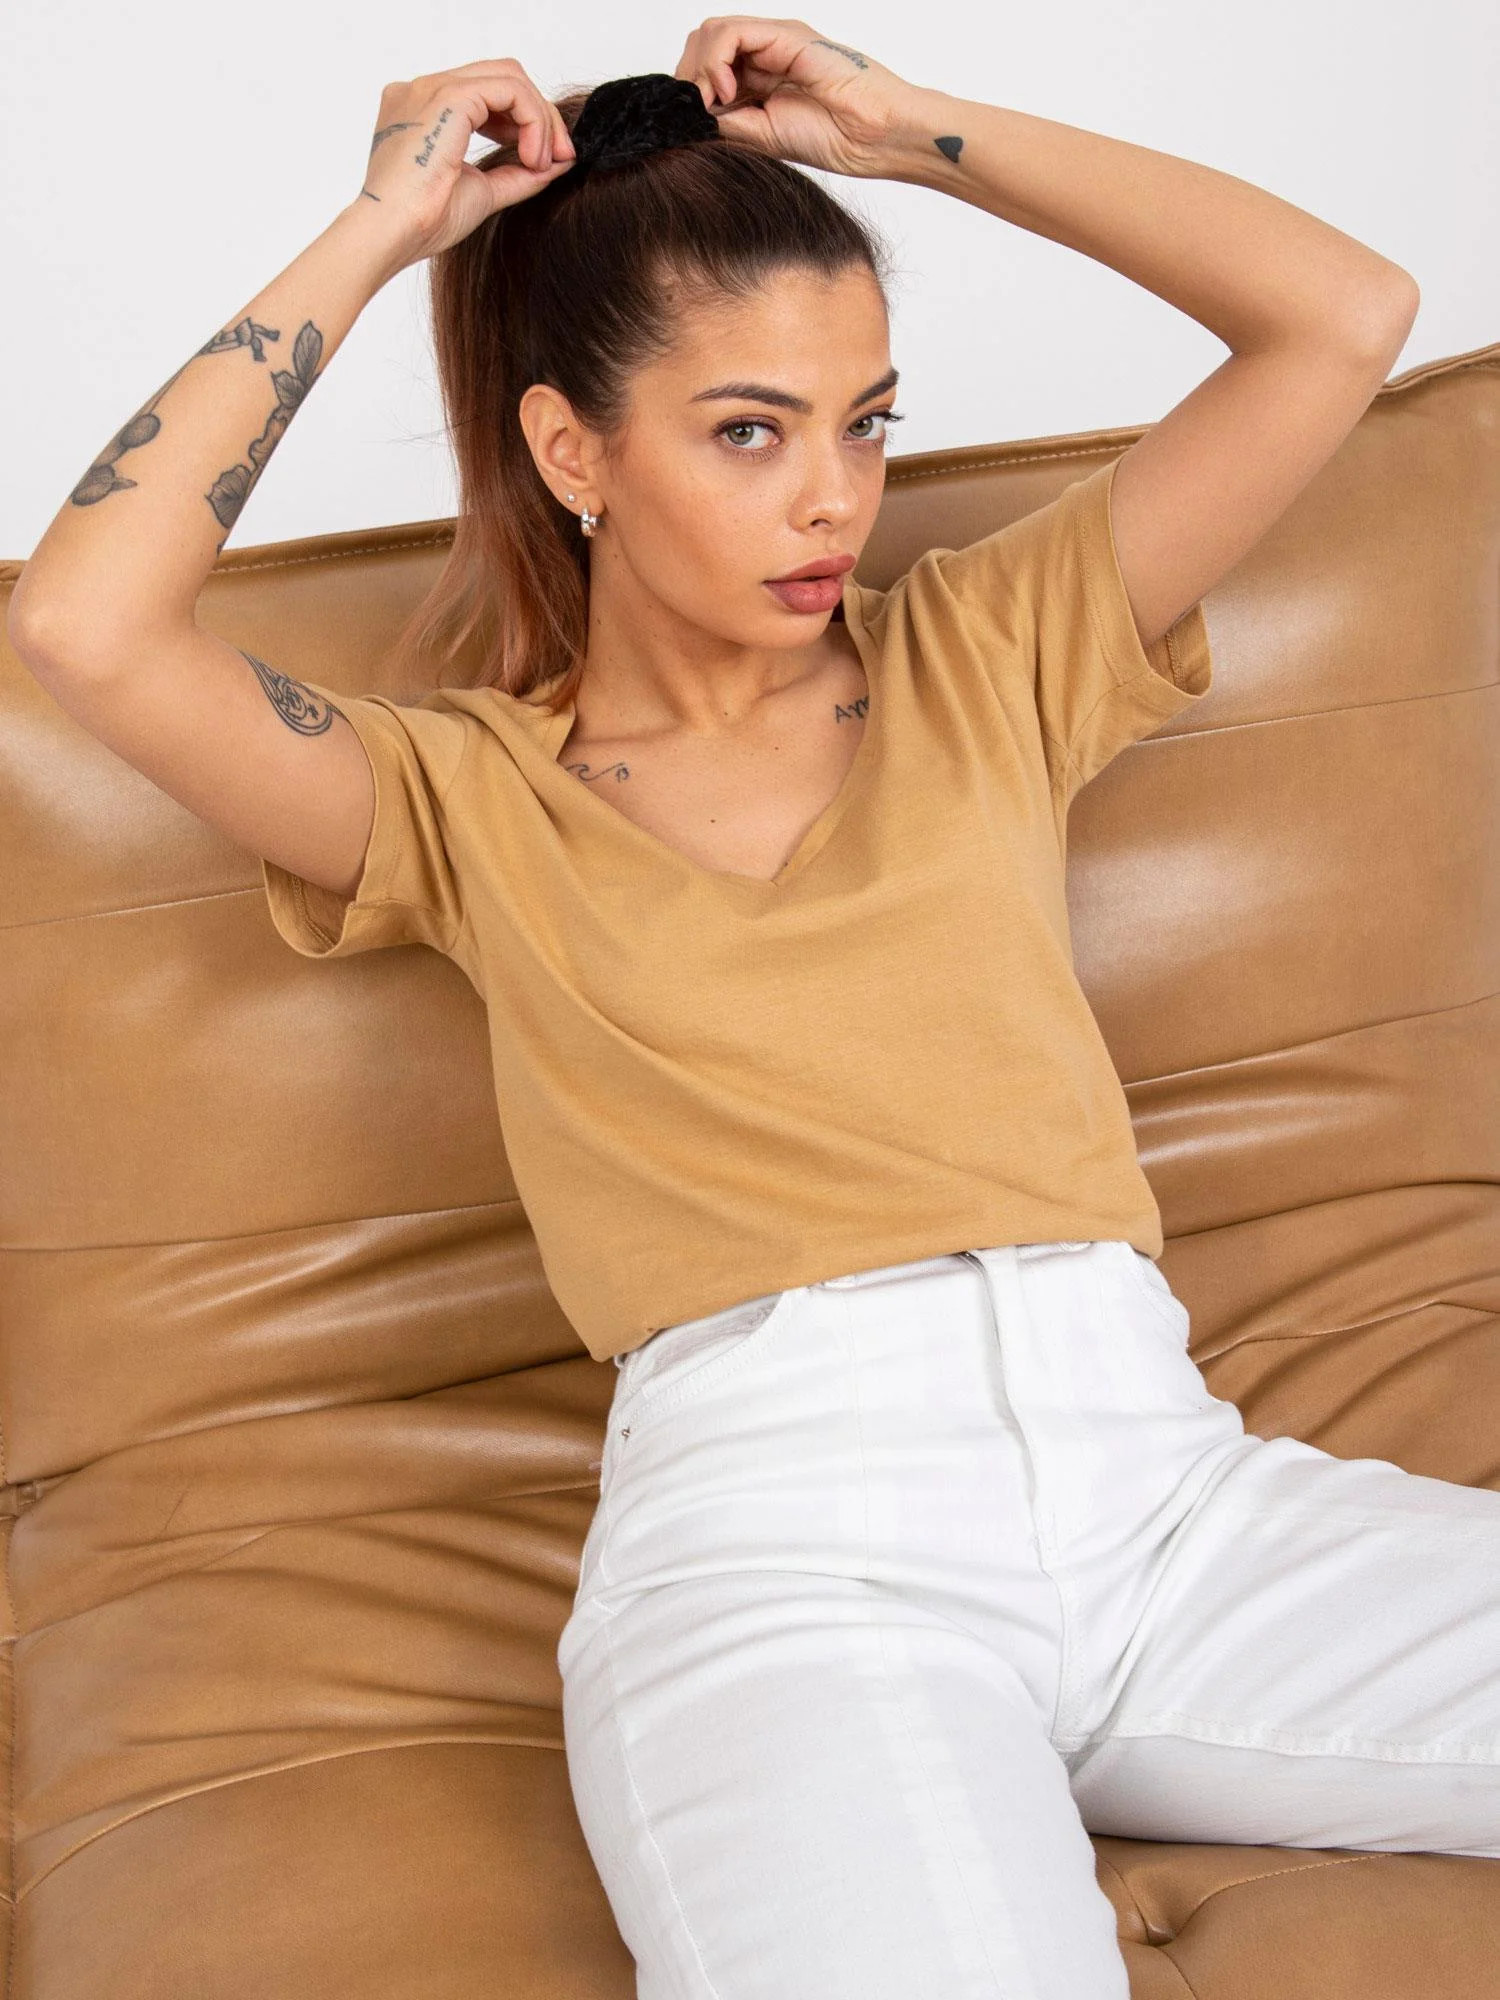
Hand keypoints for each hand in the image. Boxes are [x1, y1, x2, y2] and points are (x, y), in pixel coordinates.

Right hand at [357, 61, 576, 267]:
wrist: (392, 234)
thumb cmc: (422, 222)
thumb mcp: (482, 192)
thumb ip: (516, 173)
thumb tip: (557, 162)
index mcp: (424, 110)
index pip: (487, 92)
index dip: (525, 120)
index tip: (548, 159)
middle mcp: (424, 90)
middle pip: (501, 76)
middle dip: (540, 114)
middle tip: (562, 155)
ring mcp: (433, 88)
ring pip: (509, 77)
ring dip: (539, 119)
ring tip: (543, 162)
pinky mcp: (449, 96)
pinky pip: (510, 90)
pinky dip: (532, 121)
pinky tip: (533, 158)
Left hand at [672, 17, 926, 177]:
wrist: (871, 136)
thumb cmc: (831, 139)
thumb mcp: (759, 137)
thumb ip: (724, 122)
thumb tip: (687, 116)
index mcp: (757, 80)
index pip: (703, 68)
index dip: (689, 92)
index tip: (694, 122)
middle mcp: (762, 54)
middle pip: (701, 45)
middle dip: (689, 78)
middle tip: (702, 110)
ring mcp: (772, 41)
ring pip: (710, 34)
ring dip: (700, 69)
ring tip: (716, 99)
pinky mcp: (783, 35)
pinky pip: (730, 32)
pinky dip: (716, 60)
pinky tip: (727, 88)